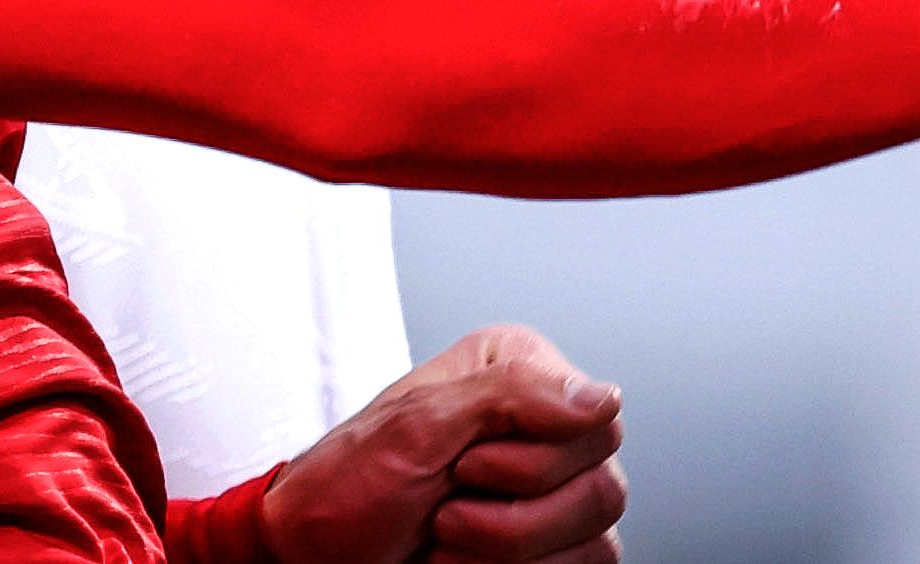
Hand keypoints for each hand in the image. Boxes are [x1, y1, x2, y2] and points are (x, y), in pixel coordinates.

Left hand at [260, 323, 629, 563]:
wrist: (316, 557)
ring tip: (448, 537)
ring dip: (507, 553)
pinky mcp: (553, 547)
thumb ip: (510, 395)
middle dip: (511, 518)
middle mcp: (546, 428)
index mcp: (519, 373)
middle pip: (602, 487)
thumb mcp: (414, 423)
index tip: (462, 465)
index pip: (595, 420)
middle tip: (445, 508)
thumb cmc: (345, 489)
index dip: (529, 461)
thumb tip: (603, 396)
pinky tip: (466, 562)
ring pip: (597, 537)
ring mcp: (555, 493)